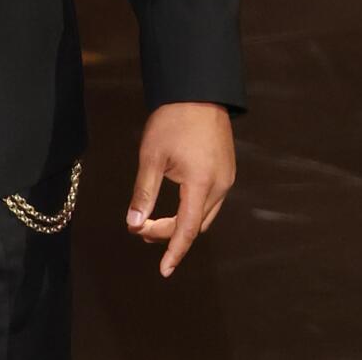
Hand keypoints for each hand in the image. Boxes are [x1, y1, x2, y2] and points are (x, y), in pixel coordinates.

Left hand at [126, 101, 234, 277]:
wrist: (198, 92)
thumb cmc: (172, 121)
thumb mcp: (151, 157)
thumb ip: (144, 193)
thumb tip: (134, 224)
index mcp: (202, 184)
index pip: (187, 229)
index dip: (174, 251)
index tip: (163, 270)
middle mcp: (220, 186)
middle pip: (196, 224)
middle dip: (170, 234)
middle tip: (141, 230)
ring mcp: (227, 179)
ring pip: (205, 215)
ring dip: (182, 223)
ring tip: (153, 223)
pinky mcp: (226, 171)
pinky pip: (211, 201)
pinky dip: (192, 210)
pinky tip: (174, 207)